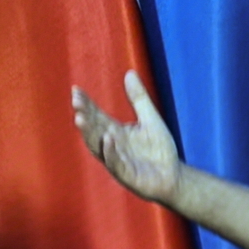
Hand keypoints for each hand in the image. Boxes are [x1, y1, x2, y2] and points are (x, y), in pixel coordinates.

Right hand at [72, 70, 180, 204]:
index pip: (96, 115)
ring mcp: (116, 160)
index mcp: (114, 132)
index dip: (86, 104)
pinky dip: (111, 152)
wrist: (173, 176)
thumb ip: (138, 98)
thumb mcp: (150, 118)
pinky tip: (108, 139)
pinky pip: (116, 163)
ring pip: (98, 146)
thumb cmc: (159, 149)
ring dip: (89, 133)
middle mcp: (111, 145)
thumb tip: (129, 72)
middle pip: (93, 129)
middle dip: (84, 115)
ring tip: (80, 119)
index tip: (76, 90)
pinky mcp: (126, 174)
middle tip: (76, 101)